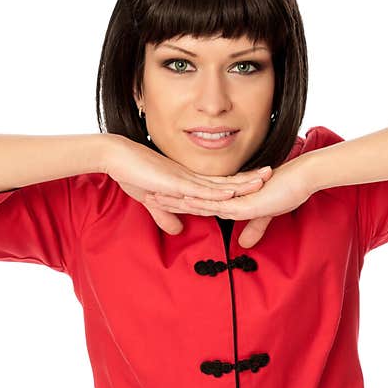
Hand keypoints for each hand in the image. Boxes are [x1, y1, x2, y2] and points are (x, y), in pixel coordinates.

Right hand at [105, 136, 273, 235]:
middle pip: (226, 181)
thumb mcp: (152, 200)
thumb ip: (166, 215)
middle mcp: (191, 178)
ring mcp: (184, 179)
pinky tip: (231, 194)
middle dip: (249, 179)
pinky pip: (199, 190)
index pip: (219, 184)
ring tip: (262, 181)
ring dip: (240, 184)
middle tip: (271, 174)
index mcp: (188, 181)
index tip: (257, 182)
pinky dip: (215, 193)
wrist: (116, 157)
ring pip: (218, 184)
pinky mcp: (173, 183)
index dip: (238, 183)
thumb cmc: (132, 175)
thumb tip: (177, 230)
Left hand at [144, 156, 314, 248]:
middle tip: (144, 194)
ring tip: (152, 197)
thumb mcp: (265, 215)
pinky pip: (217, 202)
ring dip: (175, 199)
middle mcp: (227, 194)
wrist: (303, 176)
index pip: (198, 200)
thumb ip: (253, 228)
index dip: (178, 200)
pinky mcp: (242, 200)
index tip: (158, 197)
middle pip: (191, 197)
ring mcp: (233, 196)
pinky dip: (199, 202)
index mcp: (228, 197)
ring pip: (197, 199)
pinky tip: (183, 202)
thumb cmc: (286, 191)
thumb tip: (243, 245)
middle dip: (167, 197)